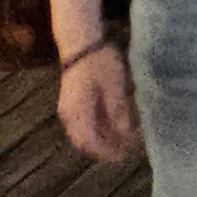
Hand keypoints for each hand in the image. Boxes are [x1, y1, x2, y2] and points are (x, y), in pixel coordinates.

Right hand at [59, 46, 138, 161]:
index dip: (107, 152)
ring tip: (124, 138)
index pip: (90, 143)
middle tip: (127, 149)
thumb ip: (119, 112)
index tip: (126, 154)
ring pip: (84, 133)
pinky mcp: (72, 102)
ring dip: (102, 138)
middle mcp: (69, 115)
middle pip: (85, 142)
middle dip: (105, 148)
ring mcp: (68, 109)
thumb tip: (126, 135)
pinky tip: (114, 124)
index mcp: (78, 113)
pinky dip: (98, 128)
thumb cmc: (99, 62)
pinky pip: (83, 123)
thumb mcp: (114, 86)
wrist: (81, 42)